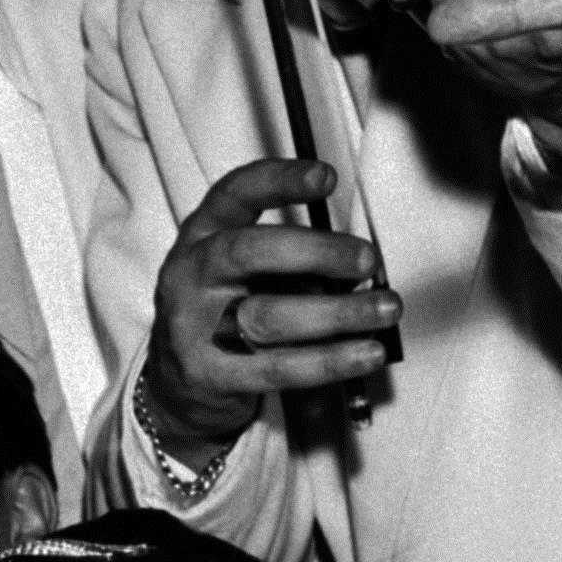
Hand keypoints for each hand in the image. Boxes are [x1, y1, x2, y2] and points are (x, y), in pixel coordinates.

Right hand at [141, 158, 399, 457]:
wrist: (179, 384)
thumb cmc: (226, 313)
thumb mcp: (246, 271)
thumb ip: (292, 261)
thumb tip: (359, 268)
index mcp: (203, 235)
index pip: (235, 194)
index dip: (280, 180)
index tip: (327, 178)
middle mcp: (192, 275)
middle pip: (249, 251)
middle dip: (315, 252)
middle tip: (366, 261)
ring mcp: (192, 326)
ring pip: (267, 316)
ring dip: (336, 313)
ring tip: (382, 311)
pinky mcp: (208, 375)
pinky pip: (277, 368)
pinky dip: (328, 362)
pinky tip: (363, 353)